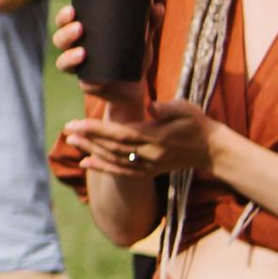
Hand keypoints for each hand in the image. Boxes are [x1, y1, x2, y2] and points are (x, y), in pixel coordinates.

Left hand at [62, 95, 219, 178]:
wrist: (210, 150)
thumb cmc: (196, 124)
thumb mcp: (187, 109)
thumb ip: (168, 108)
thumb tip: (151, 107)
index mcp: (156, 136)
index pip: (121, 133)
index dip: (97, 130)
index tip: (78, 123)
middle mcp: (149, 154)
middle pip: (113, 147)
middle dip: (88, 138)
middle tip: (67, 129)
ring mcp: (148, 165)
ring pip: (114, 160)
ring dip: (91, 151)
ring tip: (71, 141)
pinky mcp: (147, 171)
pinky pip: (121, 172)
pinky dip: (102, 168)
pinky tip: (86, 162)